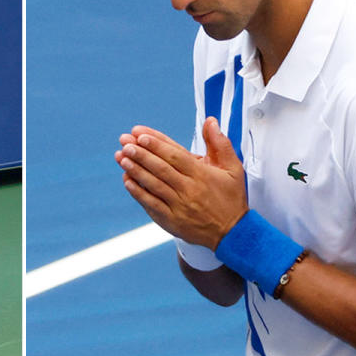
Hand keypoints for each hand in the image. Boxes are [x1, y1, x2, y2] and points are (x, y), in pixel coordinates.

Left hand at [115, 117, 247, 249]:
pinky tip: (127, 180)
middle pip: (161, 168)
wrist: (232, 234)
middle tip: (125, 143)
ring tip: (122, 157)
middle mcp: (189, 189)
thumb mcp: (233, 169)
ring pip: (153, 185)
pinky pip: (151, 204)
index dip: (157, 144)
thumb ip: (220, 143)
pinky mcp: (171, 220)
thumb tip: (210, 122)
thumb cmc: (231, 199)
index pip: (175, 155)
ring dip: (135, 170)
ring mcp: (179, 206)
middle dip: (141, 154)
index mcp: (202, 175)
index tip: (141, 134)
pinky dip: (137, 192)